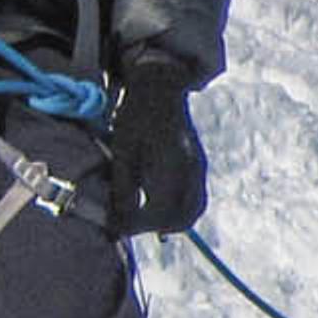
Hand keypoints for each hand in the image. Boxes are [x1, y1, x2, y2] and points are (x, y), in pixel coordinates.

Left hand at [105, 63, 208, 237]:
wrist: (160, 89)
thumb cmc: (135, 119)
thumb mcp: (121, 154)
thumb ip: (123, 190)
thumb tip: (119, 222)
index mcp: (171, 166)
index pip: (161, 213)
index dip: (139, 225)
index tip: (119, 226)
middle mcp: (190, 170)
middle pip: (184, 216)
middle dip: (159, 227)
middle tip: (134, 227)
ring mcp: (198, 167)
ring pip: (194, 209)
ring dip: (173, 221)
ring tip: (148, 223)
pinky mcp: (198, 164)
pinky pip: (195, 197)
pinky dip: (181, 209)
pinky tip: (160, 209)